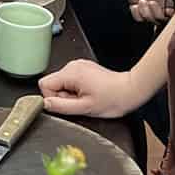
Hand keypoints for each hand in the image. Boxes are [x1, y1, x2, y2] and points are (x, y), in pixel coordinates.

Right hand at [39, 57, 154, 119]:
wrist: (130, 90)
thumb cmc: (113, 99)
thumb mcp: (85, 108)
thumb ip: (61, 106)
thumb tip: (45, 104)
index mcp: (71, 73)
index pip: (44, 84)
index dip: (53, 98)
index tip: (68, 103)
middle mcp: (73, 65)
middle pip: (53, 83)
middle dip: (64, 96)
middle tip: (81, 101)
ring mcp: (79, 65)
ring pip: (62, 82)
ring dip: (71, 93)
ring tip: (87, 97)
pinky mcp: (84, 68)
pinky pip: (71, 80)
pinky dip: (77, 89)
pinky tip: (90, 92)